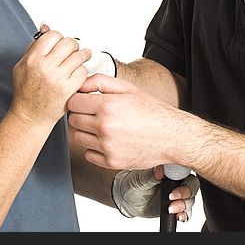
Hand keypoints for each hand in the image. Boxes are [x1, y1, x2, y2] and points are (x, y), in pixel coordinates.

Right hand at [11, 25, 89, 125]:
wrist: (30, 115)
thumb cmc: (26, 90)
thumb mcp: (23, 64)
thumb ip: (34, 45)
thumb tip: (45, 26)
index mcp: (32, 59)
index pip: (53, 35)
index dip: (59, 37)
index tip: (60, 42)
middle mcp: (45, 67)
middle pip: (68, 43)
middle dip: (73, 45)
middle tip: (73, 49)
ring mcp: (57, 79)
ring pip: (78, 56)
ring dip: (81, 56)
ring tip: (80, 58)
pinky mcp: (68, 90)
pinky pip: (83, 72)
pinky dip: (82, 72)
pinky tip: (77, 74)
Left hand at [67, 73, 185, 169]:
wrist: (172, 136)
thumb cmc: (151, 111)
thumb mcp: (128, 88)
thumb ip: (100, 81)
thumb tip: (80, 84)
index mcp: (107, 106)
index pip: (73, 102)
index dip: (78, 100)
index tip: (84, 102)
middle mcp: (105, 127)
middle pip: (73, 120)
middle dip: (81, 115)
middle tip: (94, 114)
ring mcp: (107, 146)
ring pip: (78, 137)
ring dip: (86, 132)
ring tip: (103, 127)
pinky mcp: (111, 162)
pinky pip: (88, 154)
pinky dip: (94, 148)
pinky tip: (107, 141)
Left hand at [113, 165, 199, 221]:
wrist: (128, 200)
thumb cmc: (133, 184)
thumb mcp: (139, 179)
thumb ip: (151, 175)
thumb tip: (159, 170)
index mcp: (170, 169)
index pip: (185, 169)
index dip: (184, 176)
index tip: (174, 184)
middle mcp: (177, 180)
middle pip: (191, 185)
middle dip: (186, 192)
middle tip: (172, 197)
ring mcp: (178, 193)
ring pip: (190, 199)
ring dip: (184, 205)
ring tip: (171, 208)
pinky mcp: (177, 206)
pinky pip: (187, 211)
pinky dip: (185, 214)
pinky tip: (179, 216)